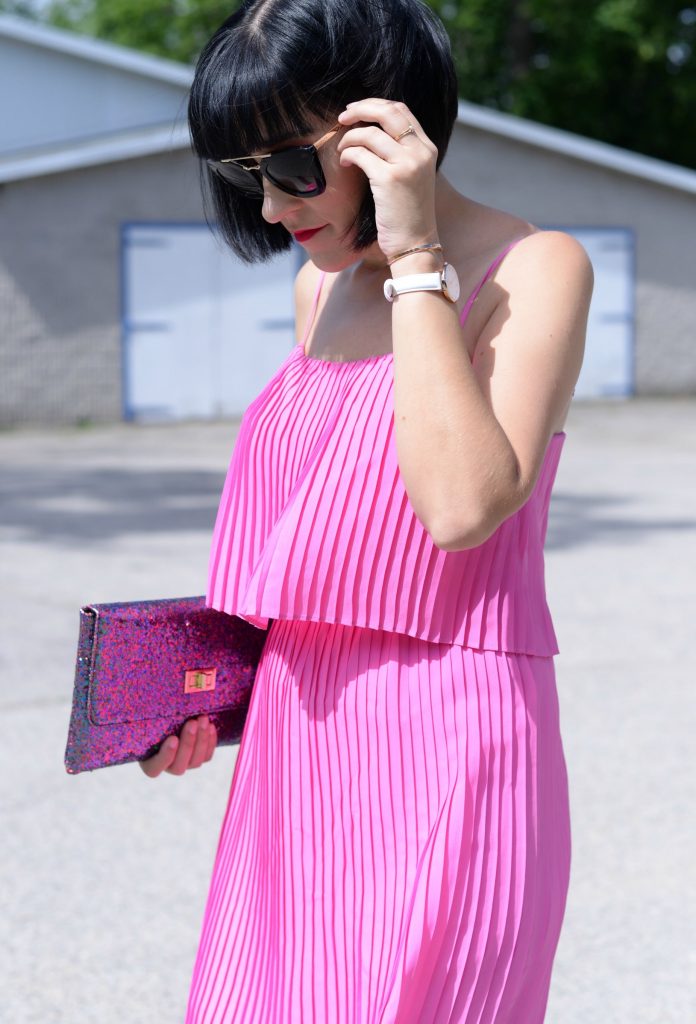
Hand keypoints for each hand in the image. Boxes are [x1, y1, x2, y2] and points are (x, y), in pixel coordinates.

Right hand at [139, 715, 216, 777]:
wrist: (172, 718)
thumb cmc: (153, 717)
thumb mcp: (148, 717)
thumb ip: (149, 714)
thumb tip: (142, 696)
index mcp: (148, 762)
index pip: (154, 770)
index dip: (165, 756)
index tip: (173, 738)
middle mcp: (167, 767)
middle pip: (179, 767)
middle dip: (188, 744)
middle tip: (192, 723)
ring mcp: (184, 764)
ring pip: (195, 762)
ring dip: (201, 740)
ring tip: (203, 719)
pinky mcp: (199, 758)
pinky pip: (207, 756)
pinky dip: (210, 742)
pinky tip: (210, 726)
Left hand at [337, 98, 438, 261]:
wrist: (415, 244)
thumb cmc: (407, 214)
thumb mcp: (412, 177)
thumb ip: (400, 153)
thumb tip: (371, 131)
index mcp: (427, 148)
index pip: (401, 110)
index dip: (375, 105)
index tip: (356, 111)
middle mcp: (420, 152)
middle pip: (387, 111)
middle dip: (360, 109)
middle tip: (342, 117)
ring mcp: (406, 164)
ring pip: (370, 133)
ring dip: (349, 137)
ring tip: (342, 150)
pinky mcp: (389, 178)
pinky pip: (360, 154)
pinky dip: (347, 154)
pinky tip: (344, 163)